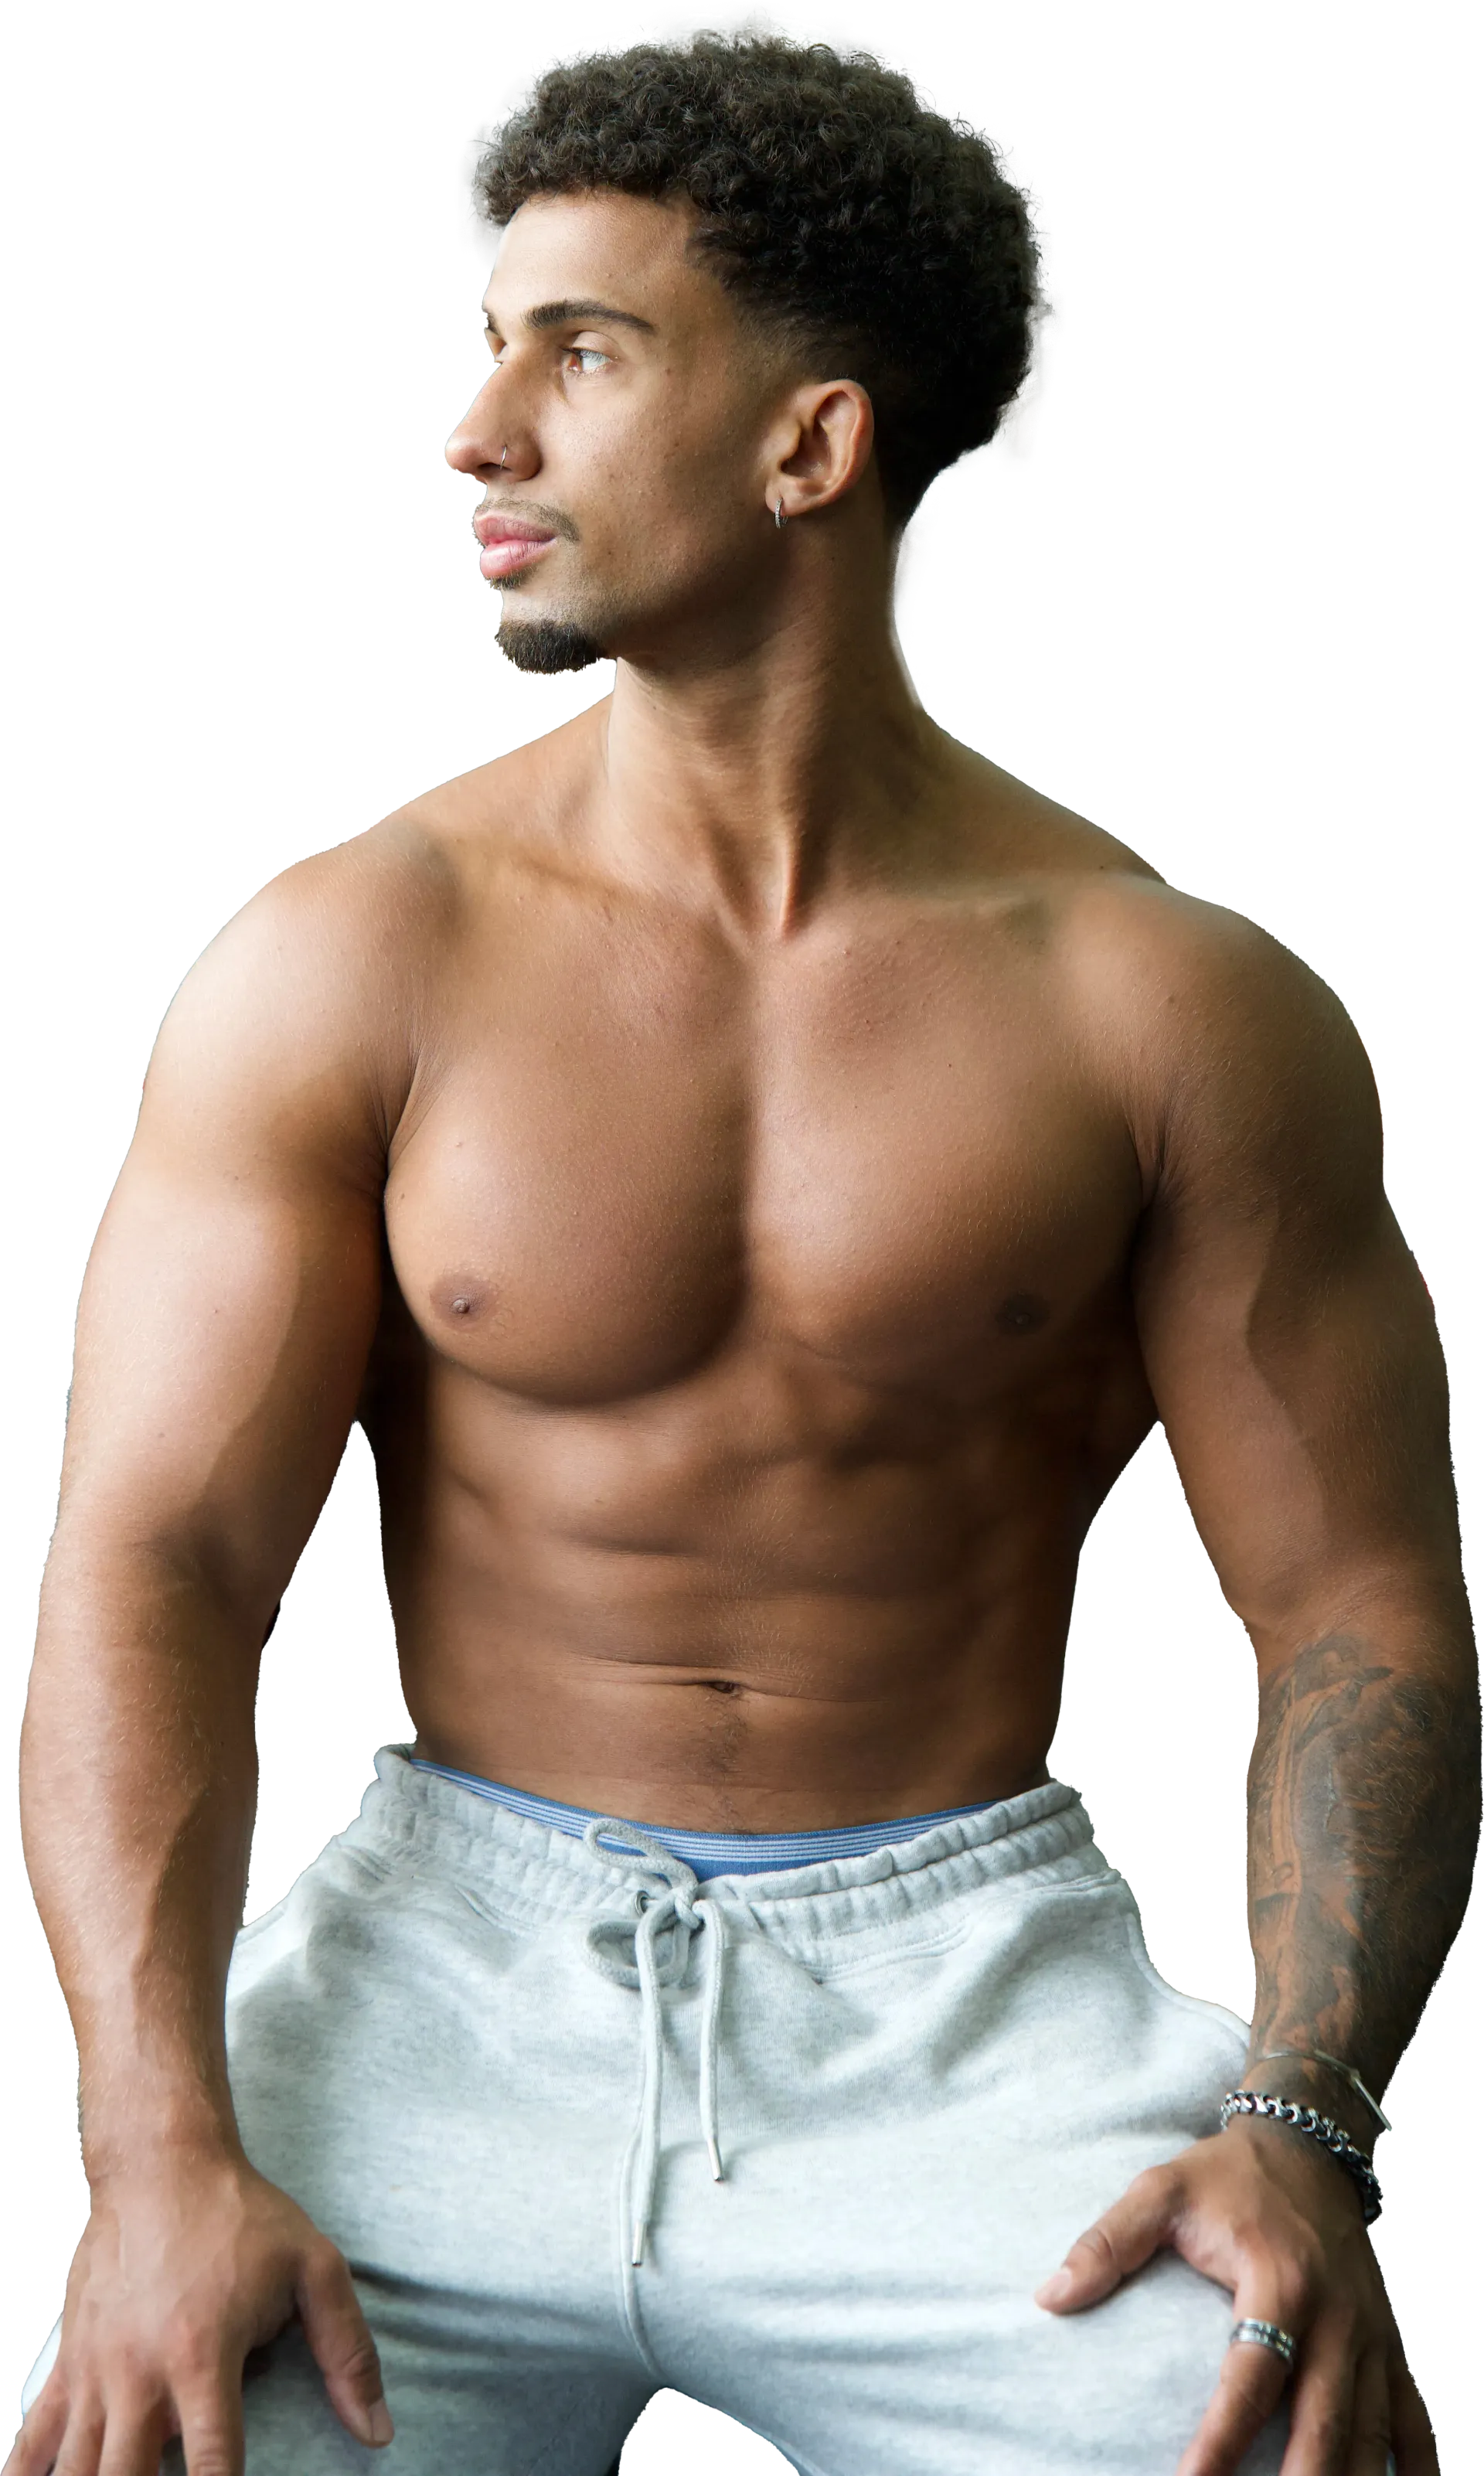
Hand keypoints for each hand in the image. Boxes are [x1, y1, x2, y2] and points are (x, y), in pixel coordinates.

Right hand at [2, 2151, 392, 2475]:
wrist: (159, 2163)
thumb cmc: (236, 2212)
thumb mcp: (313, 2268)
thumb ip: (349, 2352)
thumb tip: (376, 2429)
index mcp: (202, 2356)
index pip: (213, 2467)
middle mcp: (140, 2373)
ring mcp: (96, 2372)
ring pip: (78, 2469)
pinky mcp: (67, 2362)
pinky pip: (33, 2437)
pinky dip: (27, 2474)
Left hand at [1034, 2119, 1435, 2475]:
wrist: (1306, 2145)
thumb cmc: (1226, 2176)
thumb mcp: (1160, 2191)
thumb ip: (1106, 2243)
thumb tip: (1050, 2297)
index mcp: (1279, 2281)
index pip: (1249, 2380)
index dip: (1220, 2443)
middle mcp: (1335, 2317)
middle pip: (1322, 2422)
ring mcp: (1370, 2335)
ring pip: (1370, 2431)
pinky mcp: (1389, 2344)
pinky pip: (1413, 2417)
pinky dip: (1415, 2464)